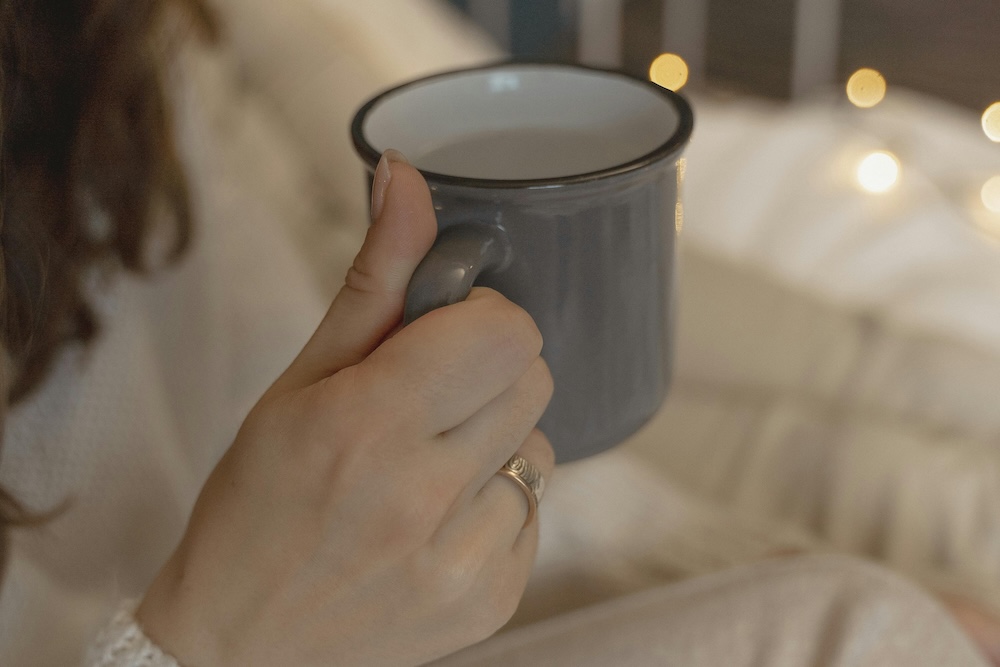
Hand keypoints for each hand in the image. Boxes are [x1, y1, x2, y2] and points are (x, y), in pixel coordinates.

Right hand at [136, 150, 554, 666]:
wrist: (242, 643)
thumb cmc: (257, 501)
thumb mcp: (299, 381)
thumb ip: (374, 279)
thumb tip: (406, 175)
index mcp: (367, 424)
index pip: (506, 331)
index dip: (483, 319)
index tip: (448, 333)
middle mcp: (423, 495)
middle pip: (535, 378)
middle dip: (492, 371)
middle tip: (431, 398)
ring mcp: (464, 558)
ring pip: (543, 446)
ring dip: (497, 440)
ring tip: (427, 469)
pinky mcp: (493, 600)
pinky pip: (534, 512)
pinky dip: (497, 503)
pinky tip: (437, 520)